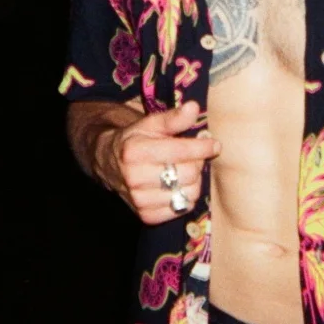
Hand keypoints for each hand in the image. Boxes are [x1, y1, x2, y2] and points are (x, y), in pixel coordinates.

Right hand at [98, 100, 219, 223]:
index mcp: (135, 151)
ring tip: (187, 170)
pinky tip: (179, 186)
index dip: (202, 147)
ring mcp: (139, 200)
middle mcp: (134, 178)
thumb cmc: (135, 140)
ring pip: (189, 194)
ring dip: (194, 181)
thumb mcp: (149, 124)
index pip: (180, 151)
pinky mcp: (146, 216)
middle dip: (198, 162)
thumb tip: (194, 108)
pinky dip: (186, 197)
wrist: (109, 164)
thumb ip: (172, 118)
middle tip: (197, 156)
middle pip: (188, 174)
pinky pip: (182, 210)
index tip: (214, 144)